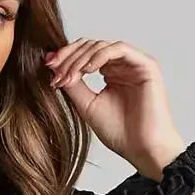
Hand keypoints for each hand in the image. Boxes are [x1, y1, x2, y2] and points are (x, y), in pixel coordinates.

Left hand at [44, 40, 186, 179]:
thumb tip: (54, 68)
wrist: (142, 149)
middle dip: (69, 56)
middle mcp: (123, 66)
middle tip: (55, 69)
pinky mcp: (146, 65)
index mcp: (111, 74)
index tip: (48, 66)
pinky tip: (86, 70)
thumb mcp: (87, 105)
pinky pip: (119, 49)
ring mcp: (134, 64)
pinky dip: (99, 56)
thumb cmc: (120, 133)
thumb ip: (73, 85)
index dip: (66, 57)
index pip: (85, 55)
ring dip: (80, 58)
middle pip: (91, 46)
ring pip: (102, 46)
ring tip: (69, 76)